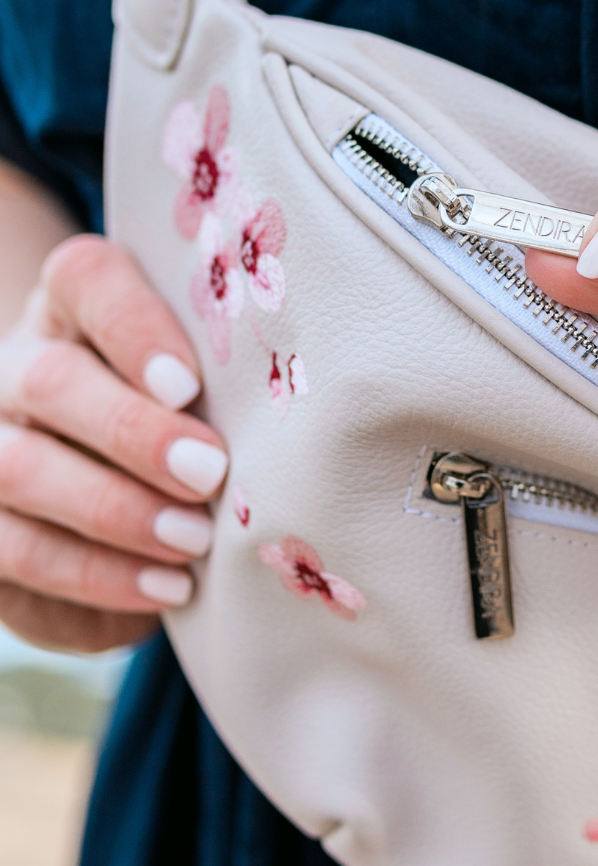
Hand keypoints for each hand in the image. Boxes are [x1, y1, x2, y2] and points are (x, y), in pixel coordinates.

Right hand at [0, 235, 227, 650]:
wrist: (125, 503)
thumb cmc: (194, 431)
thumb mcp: (216, 396)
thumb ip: (233, 386)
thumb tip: (302, 426)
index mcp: (77, 313)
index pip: (86, 279)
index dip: (134, 328)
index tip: (190, 385)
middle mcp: (19, 371)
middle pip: (49, 380)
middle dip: (135, 433)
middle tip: (210, 474)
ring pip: (18, 468)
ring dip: (117, 511)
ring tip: (196, 543)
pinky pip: (16, 550)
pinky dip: (98, 574)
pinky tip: (169, 586)